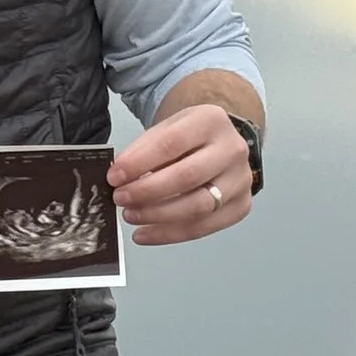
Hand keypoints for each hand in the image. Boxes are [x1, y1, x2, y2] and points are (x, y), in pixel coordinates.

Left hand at [108, 104, 252, 244]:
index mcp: (211, 121)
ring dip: (157, 215)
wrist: (219, 142)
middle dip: (147, 191)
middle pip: (187, 177)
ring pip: (197, 206)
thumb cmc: (188, 137)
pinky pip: (203, 227)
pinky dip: (169, 234)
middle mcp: (232, 150)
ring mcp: (240, 181)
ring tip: (130, 215)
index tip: (115, 176)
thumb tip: (118, 176)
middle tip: (121, 198)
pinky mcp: (240, 207)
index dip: (140, 163)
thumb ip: (142, 150)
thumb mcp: (164, 129)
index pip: (172, 144)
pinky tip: (145, 233)